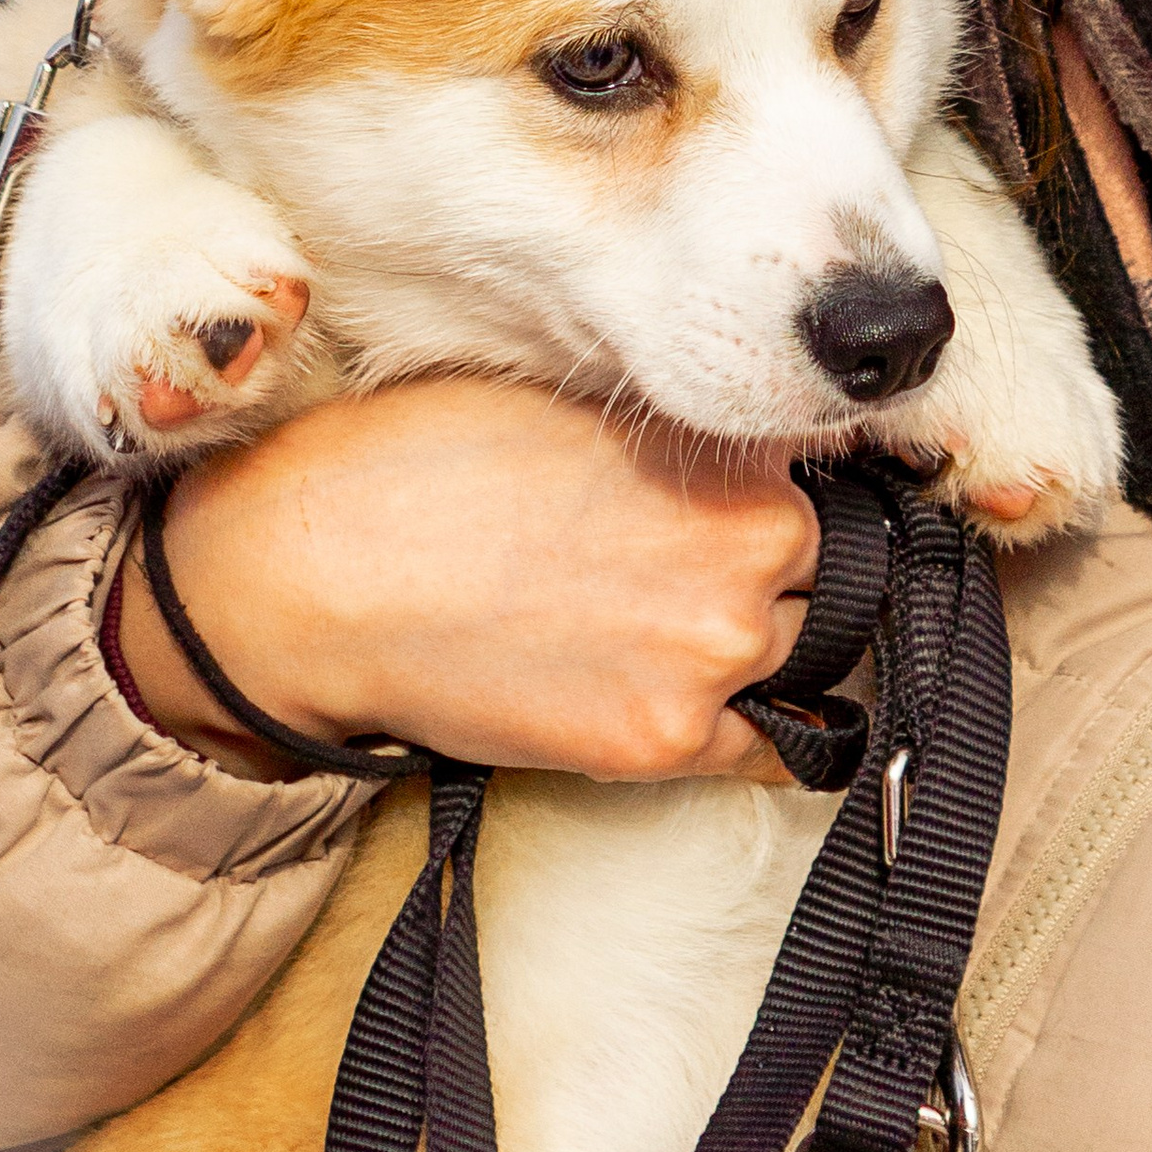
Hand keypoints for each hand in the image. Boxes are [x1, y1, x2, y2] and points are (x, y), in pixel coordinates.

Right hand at [113, 378, 818, 780]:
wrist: (320, 572)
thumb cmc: (423, 464)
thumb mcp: (576, 402)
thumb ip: (682, 433)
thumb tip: (754, 452)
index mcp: (732, 449)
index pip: (826, 482)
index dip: (786, 497)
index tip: (761, 513)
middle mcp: (750, 548)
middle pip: (831, 575)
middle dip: (785, 575)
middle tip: (702, 577)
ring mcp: (714, 652)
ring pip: (802, 659)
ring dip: (758, 649)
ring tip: (662, 631)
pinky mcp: (665, 742)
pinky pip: (766, 749)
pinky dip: (748, 731)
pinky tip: (687, 702)